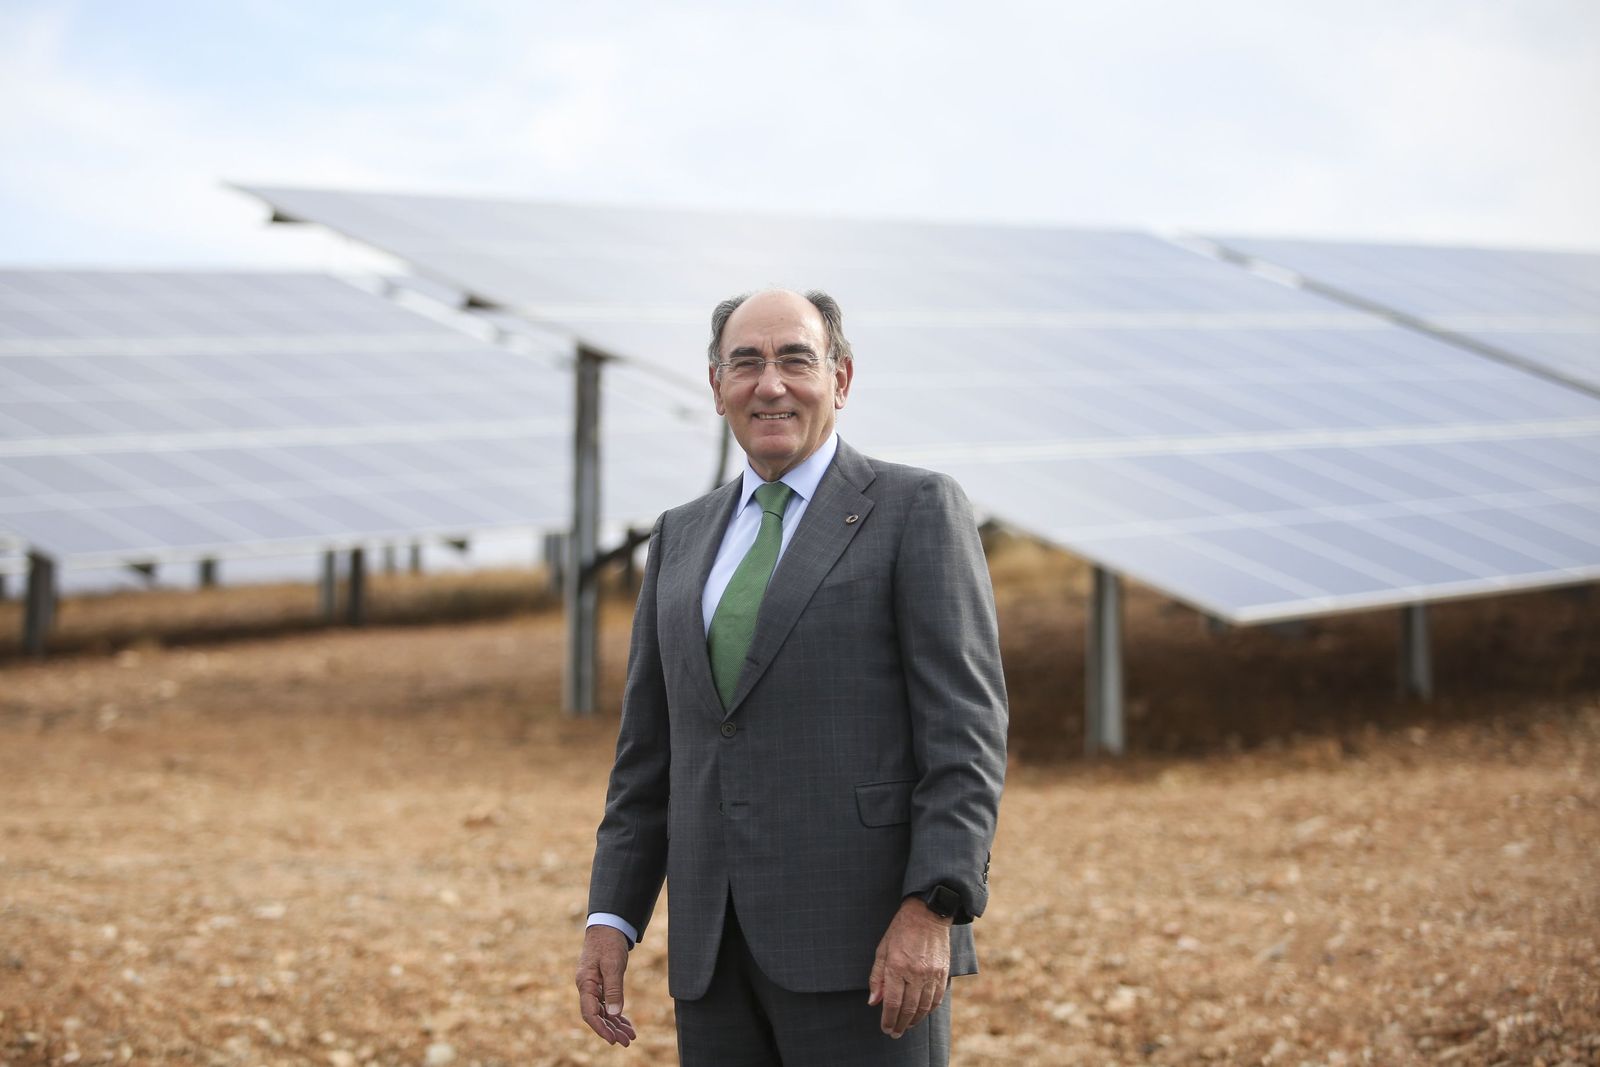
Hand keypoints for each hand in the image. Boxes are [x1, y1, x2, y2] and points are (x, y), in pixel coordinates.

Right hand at [575, 924, 636, 1046]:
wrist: (608, 926)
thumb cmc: (609, 943)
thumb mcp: (613, 964)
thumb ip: (613, 989)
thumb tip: (614, 1014)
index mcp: (585, 984)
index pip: (590, 1013)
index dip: (601, 1028)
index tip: (613, 1040)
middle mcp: (587, 988)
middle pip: (597, 1016)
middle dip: (611, 1031)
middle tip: (627, 1042)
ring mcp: (593, 987)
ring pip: (603, 1012)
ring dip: (615, 1025)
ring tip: (630, 1037)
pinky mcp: (600, 984)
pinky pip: (607, 1004)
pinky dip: (616, 1014)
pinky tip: (626, 1024)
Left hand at [867, 896, 952, 1037]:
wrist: (928, 914)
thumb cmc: (901, 930)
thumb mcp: (882, 950)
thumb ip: (877, 977)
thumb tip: (873, 1001)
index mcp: (897, 966)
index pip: (892, 1002)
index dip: (888, 1019)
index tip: (885, 1029)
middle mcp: (916, 973)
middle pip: (908, 1008)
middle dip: (900, 1024)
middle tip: (894, 1033)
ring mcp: (932, 974)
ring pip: (924, 1007)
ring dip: (914, 1020)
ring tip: (906, 1026)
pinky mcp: (943, 973)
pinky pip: (937, 999)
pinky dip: (929, 1010)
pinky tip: (921, 1014)